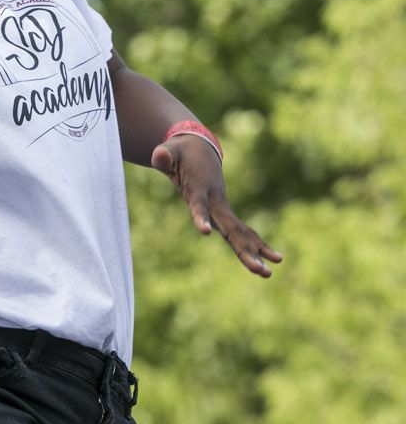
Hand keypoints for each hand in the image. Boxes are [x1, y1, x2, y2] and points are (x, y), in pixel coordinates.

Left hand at [152, 135, 282, 276]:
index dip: (201, 217)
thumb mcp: (168, 152)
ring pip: (238, 233)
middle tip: (260, 270)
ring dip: (253, 252)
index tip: (206, 232)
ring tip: (267, 274)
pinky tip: (266, 265)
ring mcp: (221, 208)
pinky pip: (239, 232)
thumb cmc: (180, 153)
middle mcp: (215, 201)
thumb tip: (157, 156)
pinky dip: (252, 246)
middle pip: (230, 227)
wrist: (200, 148)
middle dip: (244, 249)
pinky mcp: (223, 213)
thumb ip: (163, 155)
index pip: (200, 205)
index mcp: (199, 188)